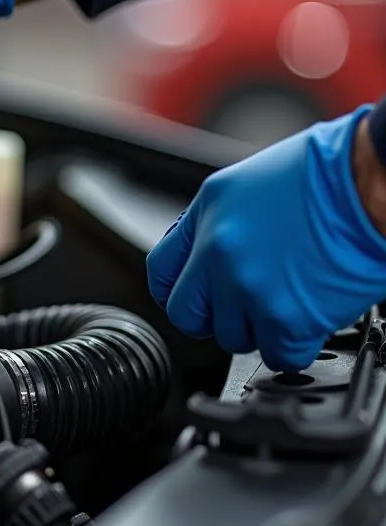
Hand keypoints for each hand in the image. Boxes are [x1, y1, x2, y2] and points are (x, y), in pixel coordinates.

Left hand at [146, 107, 385, 371]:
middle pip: (186, 313)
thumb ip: (223, 221)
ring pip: (233, 337)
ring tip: (292, 300)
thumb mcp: (254, 182)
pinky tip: (312, 319)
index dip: (179, 288)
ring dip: (261, 329)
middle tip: (244, 309)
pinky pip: (279, 355)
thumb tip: (210, 252)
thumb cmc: (335, 171)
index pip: (162, 269)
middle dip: (214, 317)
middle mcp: (218, 250)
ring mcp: (248, 286)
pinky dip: (296, 346)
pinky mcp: (287, 317)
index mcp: (209, 210)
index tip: (196, 296)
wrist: (378, 180)